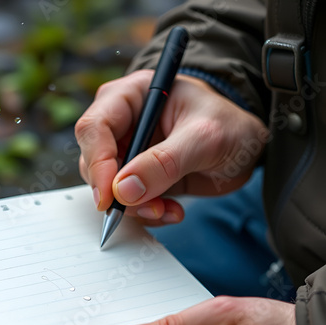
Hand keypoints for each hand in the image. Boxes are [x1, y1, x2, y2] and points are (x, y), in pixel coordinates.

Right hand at [76, 73, 267, 225]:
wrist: (245, 147)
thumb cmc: (228, 125)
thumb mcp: (205, 138)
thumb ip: (165, 162)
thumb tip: (123, 190)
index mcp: (132, 97)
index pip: (94, 127)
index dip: (96, 162)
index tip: (109, 196)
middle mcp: (122, 124)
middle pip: (93, 162)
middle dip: (118, 192)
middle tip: (149, 207)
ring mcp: (128, 153)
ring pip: (108, 188)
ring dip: (135, 207)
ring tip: (167, 209)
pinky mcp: (137, 178)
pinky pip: (126, 202)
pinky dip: (145, 213)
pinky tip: (171, 210)